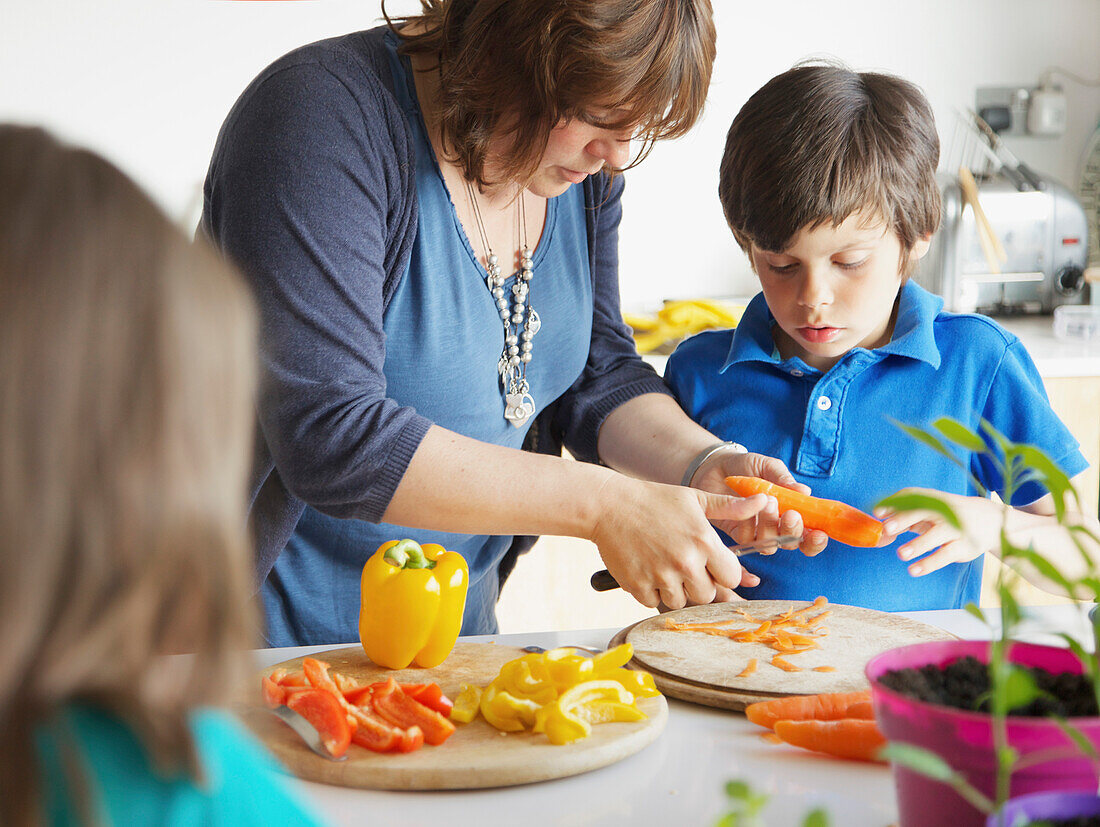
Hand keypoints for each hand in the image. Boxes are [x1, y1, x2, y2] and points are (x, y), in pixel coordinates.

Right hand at [589, 474, 770, 609]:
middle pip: (708, 595)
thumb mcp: (695, 498)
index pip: (731, 578)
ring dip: (676, 591)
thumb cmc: (653, 499)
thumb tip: (763, 502)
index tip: (710, 565)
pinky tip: (647, 571)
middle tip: (684, 566)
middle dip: (700, 584)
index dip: (722, 573)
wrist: (608, 505)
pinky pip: (654, 603)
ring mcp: (661, 576)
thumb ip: (731, 507)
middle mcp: (685, 562)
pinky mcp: (638, 586)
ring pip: (681, 602)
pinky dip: (652, 592)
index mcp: (704, 542)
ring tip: (664, 567)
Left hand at [691, 450, 828, 557]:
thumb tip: (805, 492)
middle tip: (791, 514)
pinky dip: (749, 526)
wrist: (716, 466)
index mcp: (793, 512)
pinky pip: (747, 539)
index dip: (816, 540)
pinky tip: (748, 508)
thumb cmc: (747, 466)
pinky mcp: (738, 534)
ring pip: (770, 543)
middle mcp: (777, 527)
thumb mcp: (768, 467)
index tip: (820, 533)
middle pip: (792, 543)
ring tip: (767, 501)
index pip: (810, 535)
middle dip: (794, 531)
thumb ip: (784, 479)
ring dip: (771, 526)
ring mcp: (757, 532)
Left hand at [876, 488, 1002, 575]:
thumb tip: (880, 533)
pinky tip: (914, 570)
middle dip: (905, 519)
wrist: (989, 520)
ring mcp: (955, 529)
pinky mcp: (963, 547)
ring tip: (900, 554)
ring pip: (936, 535)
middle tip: (887, 528)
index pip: (912, 497)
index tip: (877, 512)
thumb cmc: (947, 516)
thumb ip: (905, 521)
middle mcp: (944, 511)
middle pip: (924, 512)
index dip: (894, 504)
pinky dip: (930, 563)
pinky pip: (945, 555)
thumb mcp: (928, 513)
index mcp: (932, 499)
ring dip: (918, 545)